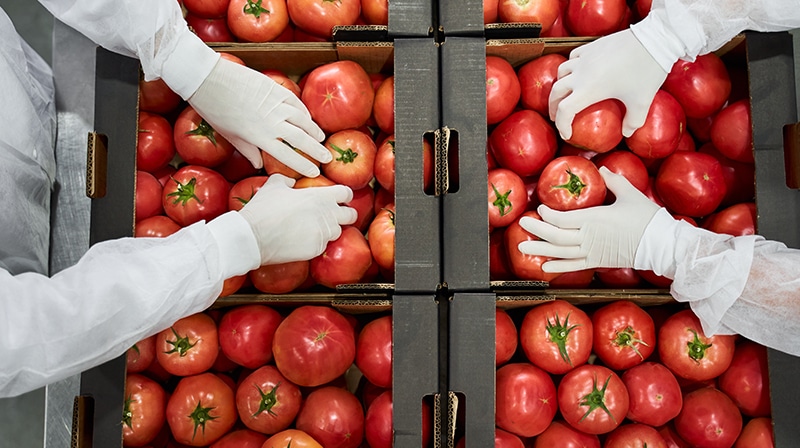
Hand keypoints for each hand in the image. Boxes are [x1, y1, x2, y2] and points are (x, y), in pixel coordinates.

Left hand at [188, 58, 330, 176]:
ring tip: (321, 138)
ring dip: (314, 130)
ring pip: (302, 119)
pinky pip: (295, 102)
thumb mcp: (229, 135)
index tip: (313, 172)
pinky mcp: (275, 88)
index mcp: (259, 136)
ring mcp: (275, 104)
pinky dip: (304, 111)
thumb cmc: (214, 110)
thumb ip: (248, 150)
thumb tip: (258, 164)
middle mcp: (272, 121)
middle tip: (327, 157)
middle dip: (316, 149)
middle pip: (301, 138)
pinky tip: (308, 117)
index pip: (287, 155)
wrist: (208, 79)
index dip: (302, 165)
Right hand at [239, 174, 356, 264]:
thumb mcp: (274, 185)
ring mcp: (323, 234)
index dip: (344, 195)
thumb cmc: (264, 208)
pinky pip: (323, 245)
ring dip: (329, 229)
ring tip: (314, 228)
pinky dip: (316, 242)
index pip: (347, 193)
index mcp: (320, 196)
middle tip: (335, 215)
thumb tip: (290, 181)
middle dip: (345, 214)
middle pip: (351, 215)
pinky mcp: (316, 249)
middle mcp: (327, 215)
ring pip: (337, 232)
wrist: (253, 236)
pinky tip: (302, 240)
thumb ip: (286, 180)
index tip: (340, 198)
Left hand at [518, 167, 660, 272]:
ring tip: (522, 247)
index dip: (548, 215)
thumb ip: (612, 181)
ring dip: (540, 249)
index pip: (562, 218)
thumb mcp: (629, 194)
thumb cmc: (647, 218)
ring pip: (560, 252)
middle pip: (555, 236)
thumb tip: (601, 169)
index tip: (540, 208)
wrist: (661, 245)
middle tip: (521, 224)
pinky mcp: (597, 262)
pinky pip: (573, 266)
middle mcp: (588, 237)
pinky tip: (544, 266)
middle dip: (536, 229)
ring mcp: (592, 252)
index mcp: (594, 219)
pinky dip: (558, 266)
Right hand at [549, 28, 667, 140]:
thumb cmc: (646, 72)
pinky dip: (570, 67)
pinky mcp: (591, 46)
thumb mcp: (642, 102)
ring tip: (565, 93)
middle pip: (556, 92)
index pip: (564, 111)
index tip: (567, 134)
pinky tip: (578, 71)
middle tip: (558, 116)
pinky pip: (572, 57)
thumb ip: (633, 122)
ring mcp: (584, 58)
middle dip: (554, 107)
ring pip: (561, 73)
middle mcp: (580, 74)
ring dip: (559, 86)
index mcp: (588, 90)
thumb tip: (626, 132)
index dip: (562, 126)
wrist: (653, 40)